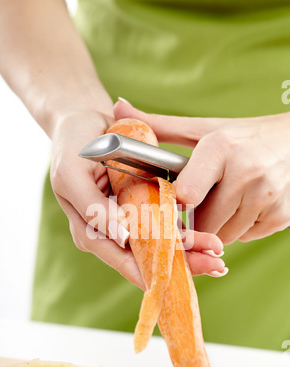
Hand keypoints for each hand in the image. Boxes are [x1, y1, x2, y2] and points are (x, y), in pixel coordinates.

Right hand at [50, 108, 226, 288]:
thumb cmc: (73, 144)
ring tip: (218, 254)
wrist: (81, 121)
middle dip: (184, 263)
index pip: (127, 262)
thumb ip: (94, 209)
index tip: (191, 267)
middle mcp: (109, 234)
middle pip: (149, 259)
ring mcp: (126, 222)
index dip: (158, 269)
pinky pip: (164, 226)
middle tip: (217, 264)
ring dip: (190, 251)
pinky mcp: (139, 208)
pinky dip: (185, 232)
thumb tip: (123, 239)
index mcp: (90, 233)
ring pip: (160, 247)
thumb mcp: (72, 175)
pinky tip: (208, 241)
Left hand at [114, 99, 289, 243]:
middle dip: (198, 217)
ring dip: (218, 225)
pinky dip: (239, 227)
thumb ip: (159, 125)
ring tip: (226, 199)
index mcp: (221, 148)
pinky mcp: (282, 216)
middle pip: (203, 222)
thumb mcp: (204, 129)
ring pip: (223, 235)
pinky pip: (244, 237)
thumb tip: (117, 106)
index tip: (177, 199)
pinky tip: (245, 205)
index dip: (177, 202)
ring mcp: (268, 197)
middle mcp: (247, 173)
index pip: (186, 195)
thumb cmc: (243, 136)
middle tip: (203, 200)